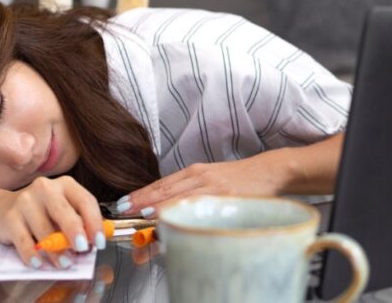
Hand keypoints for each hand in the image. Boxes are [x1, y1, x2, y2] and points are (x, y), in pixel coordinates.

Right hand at [0, 175, 104, 270]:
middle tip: (83, 248)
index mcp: (65, 184)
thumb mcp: (63, 211)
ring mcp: (26, 201)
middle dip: (75, 231)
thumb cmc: (42, 212)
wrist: (3, 208)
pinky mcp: (10, 217)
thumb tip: (93, 243)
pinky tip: (38, 263)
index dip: (95, 222)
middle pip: (63, 211)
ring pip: (44, 229)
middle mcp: (45, 188)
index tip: (100, 242)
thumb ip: (78, 223)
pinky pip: (24, 240)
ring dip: (56, 251)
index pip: (85, 201)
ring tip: (64, 264)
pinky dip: (32, 254)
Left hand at [117, 155, 286, 215]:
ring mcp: (213, 188)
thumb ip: (190, 192)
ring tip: (139, 217)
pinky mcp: (226, 197)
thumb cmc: (239, 180)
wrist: (269, 172)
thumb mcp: (211, 180)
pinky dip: (183, 212)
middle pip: (165, 190)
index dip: (140, 194)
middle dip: (141, 202)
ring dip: (157, 209)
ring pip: (179, 198)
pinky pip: (199, 206)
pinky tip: (172, 219)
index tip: (122, 204)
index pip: (161, 184)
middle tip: (121, 212)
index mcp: (195, 172)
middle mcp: (200, 177)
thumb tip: (165, 211)